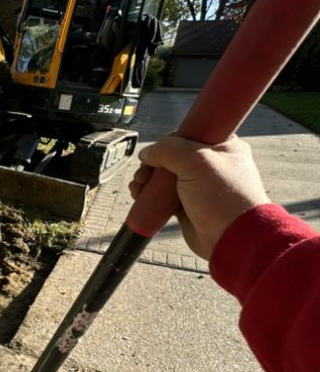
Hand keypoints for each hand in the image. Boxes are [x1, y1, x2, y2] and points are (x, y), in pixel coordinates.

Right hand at [128, 135, 269, 259]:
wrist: (232, 238)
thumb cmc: (223, 197)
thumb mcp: (196, 161)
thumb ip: (168, 150)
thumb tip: (147, 153)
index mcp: (224, 146)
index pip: (191, 133)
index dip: (171, 140)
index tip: (158, 150)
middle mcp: (212, 165)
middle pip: (174, 156)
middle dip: (153, 163)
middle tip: (143, 172)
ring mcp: (200, 187)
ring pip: (166, 177)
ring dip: (148, 179)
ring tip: (138, 186)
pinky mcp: (189, 206)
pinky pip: (164, 196)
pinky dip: (150, 195)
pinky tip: (139, 195)